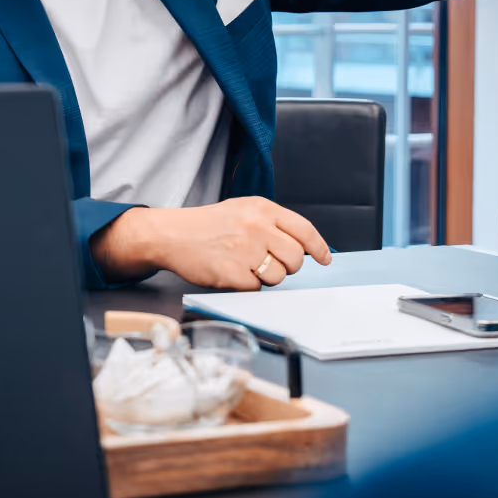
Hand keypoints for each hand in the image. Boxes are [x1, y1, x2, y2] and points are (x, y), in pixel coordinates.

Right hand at [90, 196, 331, 288]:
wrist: (173, 234)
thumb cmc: (210, 224)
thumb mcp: (244, 209)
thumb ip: (273, 223)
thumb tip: (303, 245)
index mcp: (263, 208)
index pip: (304, 229)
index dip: (318, 248)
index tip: (324, 259)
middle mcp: (257, 227)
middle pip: (295, 257)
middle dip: (289, 266)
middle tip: (272, 262)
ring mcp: (244, 251)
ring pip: (278, 276)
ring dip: (267, 277)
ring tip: (248, 265)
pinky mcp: (231, 273)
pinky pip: (256, 289)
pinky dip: (248, 286)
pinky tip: (234, 272)